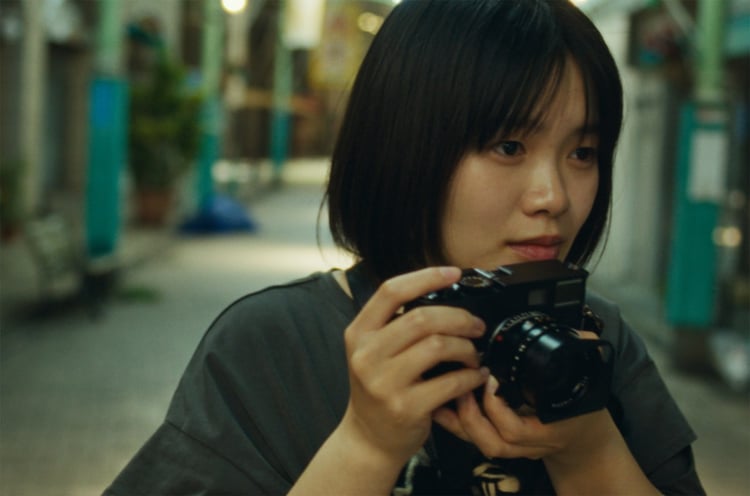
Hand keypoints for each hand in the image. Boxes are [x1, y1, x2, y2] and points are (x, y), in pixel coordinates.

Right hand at [340, 266, 489, 467]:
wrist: (368, 438)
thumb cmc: (379, 388)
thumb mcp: (374, 351)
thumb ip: (396, 324)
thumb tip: (442, 294)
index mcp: (359, 333)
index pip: (391, 291)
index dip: (426, 277)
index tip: (453, 273)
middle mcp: (367, 355)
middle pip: (422, 317)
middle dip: (459, 317)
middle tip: (476, 325)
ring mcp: (384, 382)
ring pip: (438, 346)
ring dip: (467, 347)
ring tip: (474, 354)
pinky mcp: (405, 407)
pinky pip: (450, 382)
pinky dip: (471, 376)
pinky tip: (475, 376)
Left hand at [432, 330, 610, 460]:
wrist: (585, 439)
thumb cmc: (581, 410)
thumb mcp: (586, 385)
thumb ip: (581, 358)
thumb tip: (578, 335)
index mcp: (550, 427)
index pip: (518, 430)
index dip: (497, 410)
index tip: (491, 381)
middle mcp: (530, 443)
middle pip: (494, 442)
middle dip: (473, 416)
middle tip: (462, 386)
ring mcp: (516, 447)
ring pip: (483, 444)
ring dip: (462, 420)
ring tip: (449, 392)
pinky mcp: (502, 442)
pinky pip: (476, 439)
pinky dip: (455, 423)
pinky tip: (440, 405)